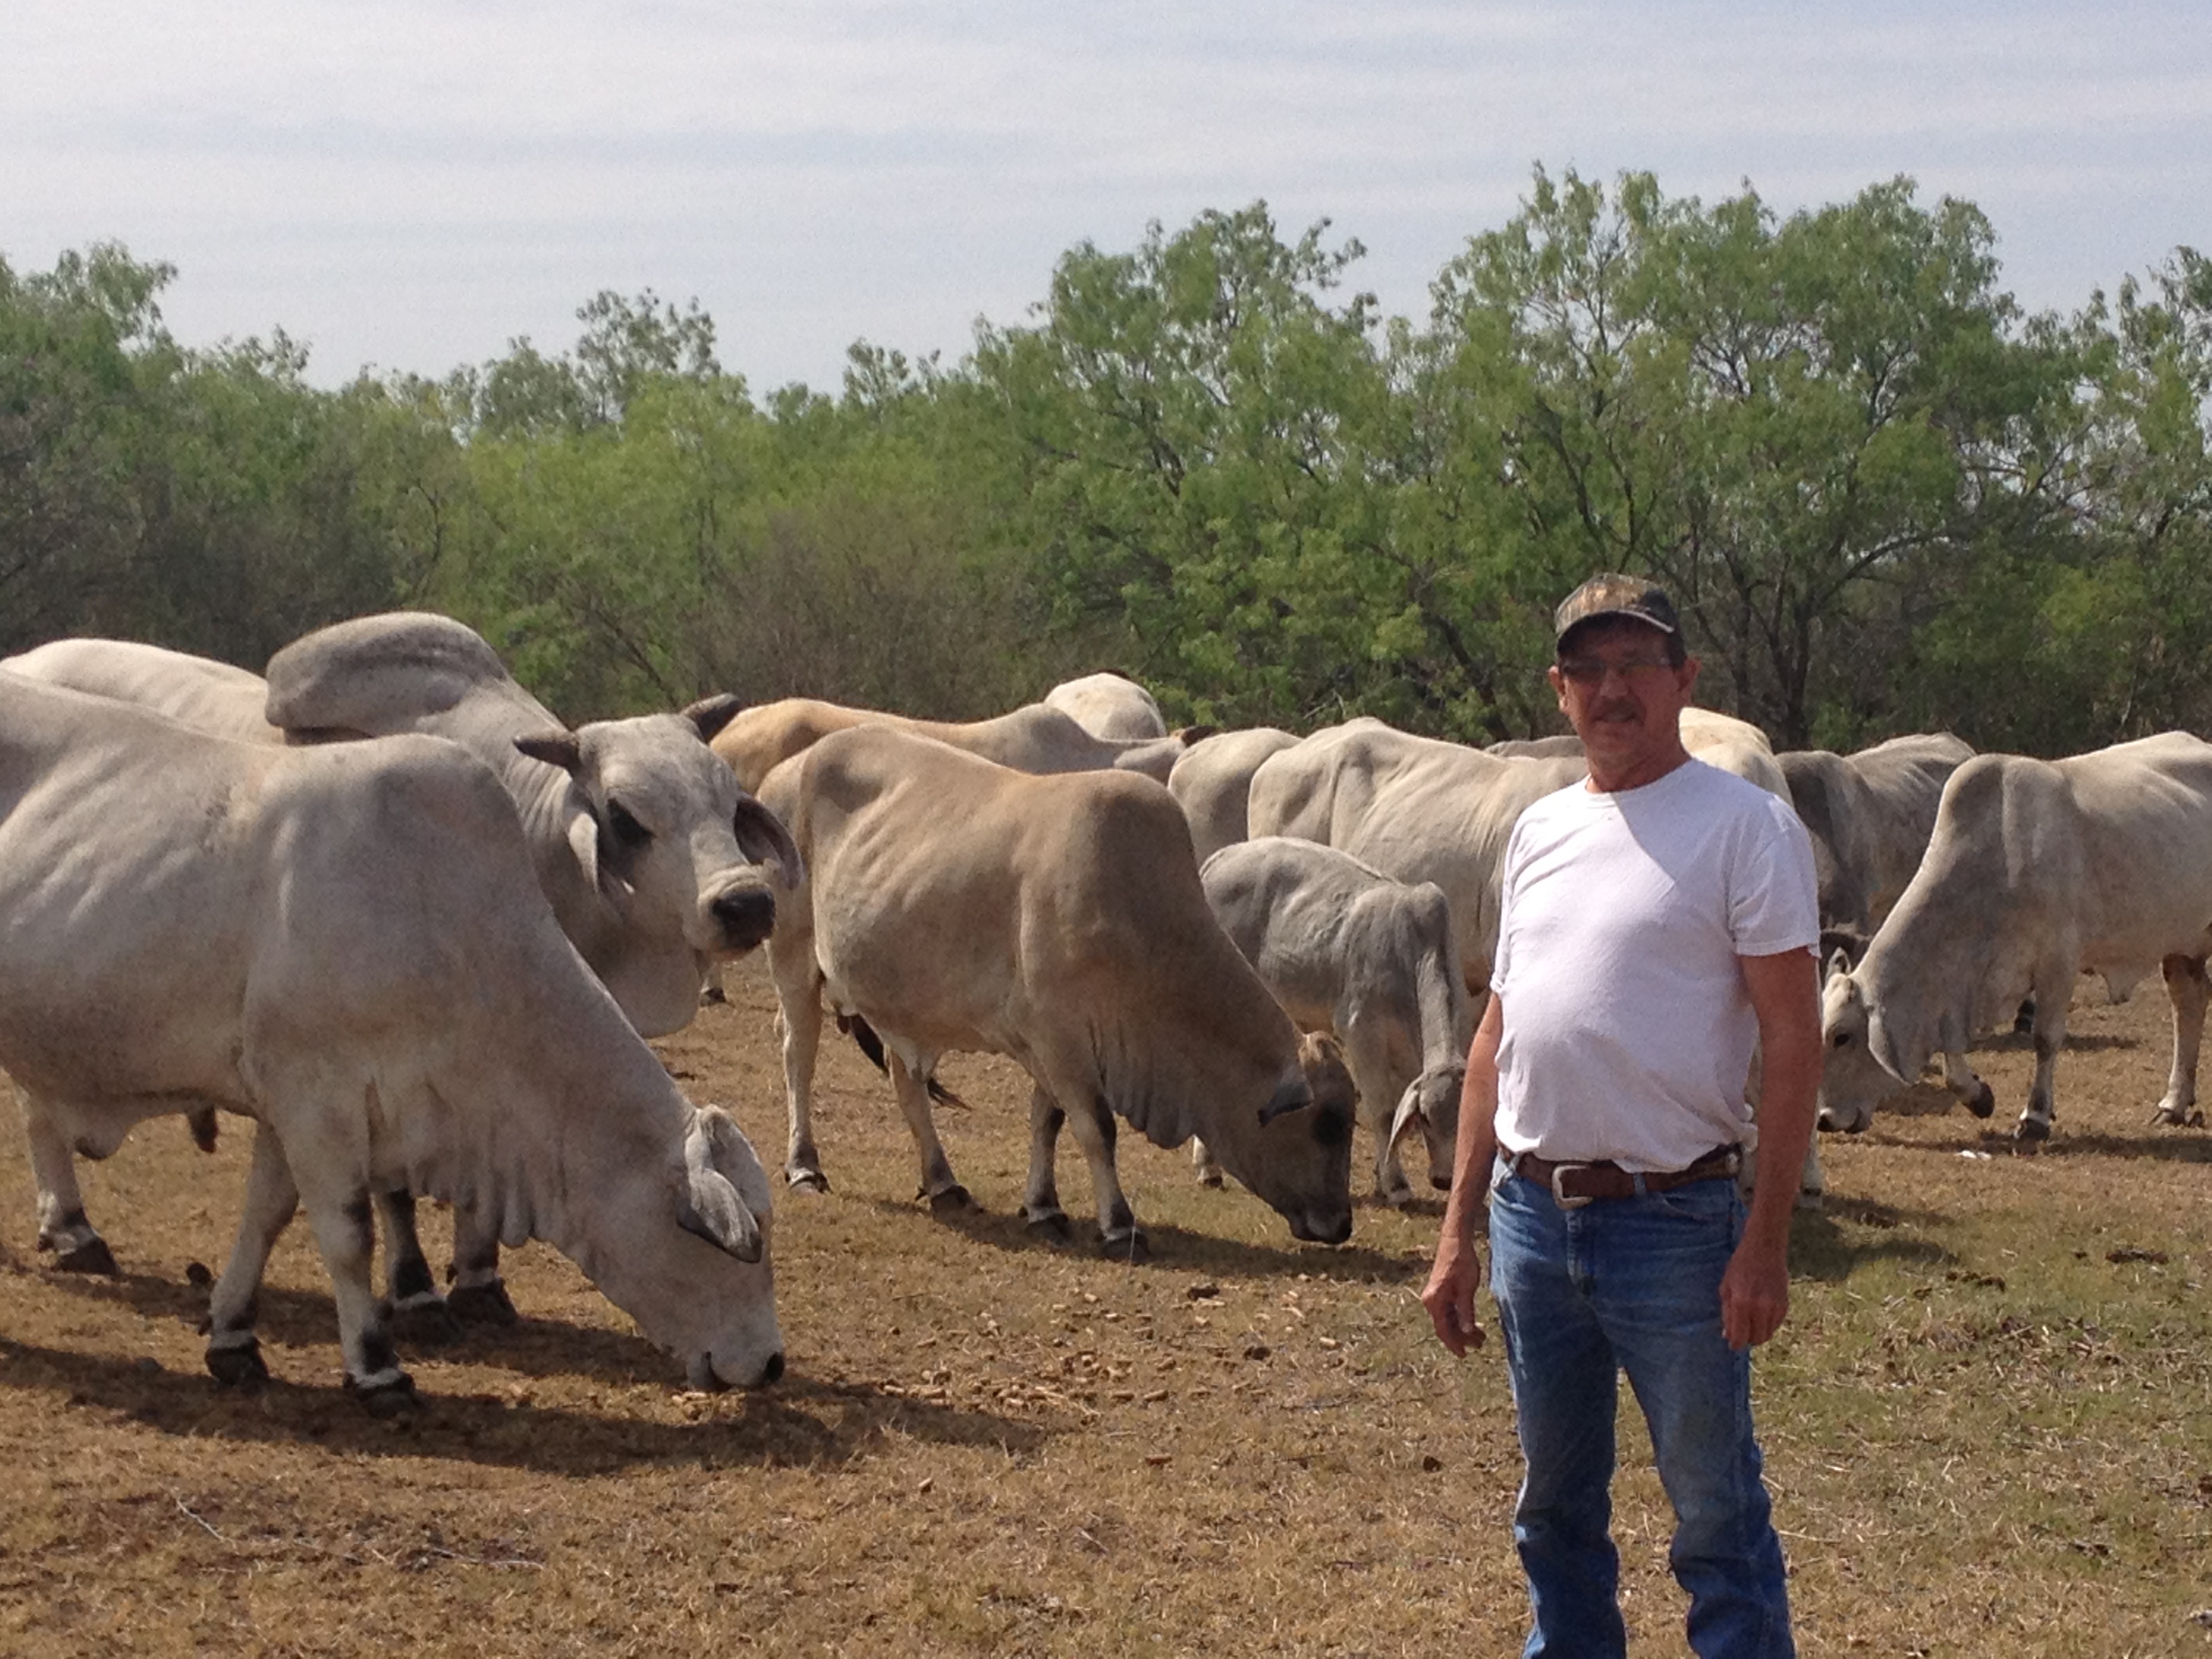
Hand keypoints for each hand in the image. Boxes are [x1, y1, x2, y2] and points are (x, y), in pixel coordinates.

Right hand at [1420, 1231, 1486, 1356]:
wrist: (1455, 1241)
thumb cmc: (1461, 1262)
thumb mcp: (1467, 1289)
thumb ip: (1465, 1312)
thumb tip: (1466, 1331)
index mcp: (1434, 1301)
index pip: (1443, 1329)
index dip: (1454, 1343)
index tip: (1464, 1354)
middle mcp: (1431, 1301)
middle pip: (1445, 1326)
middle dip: (1462, 1337)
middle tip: (1480, 1344)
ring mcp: (1434, 1297)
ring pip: (1447, 1320)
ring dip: (1462, 1329)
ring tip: (1479, 1337)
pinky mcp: (1440, 1292)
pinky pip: (1449, 1311)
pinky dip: (1460, 1319)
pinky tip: (1472, 1324)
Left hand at [1719, 1234, 1789, 1349]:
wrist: (1765, 1249)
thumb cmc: (1740, 1266)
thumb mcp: (1726, 1288)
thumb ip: (1727, 1314)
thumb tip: (1727, 1335)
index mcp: (1741, 1304)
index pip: (1739, 1338)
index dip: (1734, 1343)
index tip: (1732, 1343)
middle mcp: (1760, 1309)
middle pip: (1755, 1340)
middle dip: (1746, 1338)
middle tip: (1740, 1329)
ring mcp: (1775, 1308)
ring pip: (1767, 1334)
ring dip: (1757, 1332)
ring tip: (1750, 1318)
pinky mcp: (1785, 1306)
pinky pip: (1775, 1325)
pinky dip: (1767, 1324)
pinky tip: (1760, 1312)